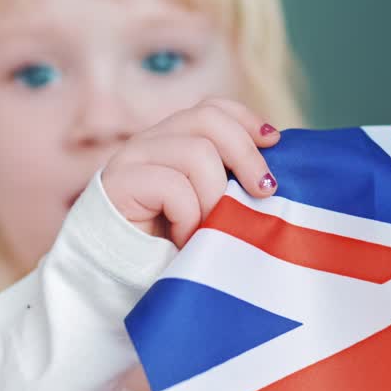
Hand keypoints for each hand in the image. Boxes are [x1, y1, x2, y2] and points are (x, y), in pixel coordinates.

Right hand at [101, 98, 279, 247]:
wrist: (116, 283)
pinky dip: (190, 218)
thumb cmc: (170, 250)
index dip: (245, 119)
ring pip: (197, 153)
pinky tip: (184, 240)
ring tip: (210, 231)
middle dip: (245, 155)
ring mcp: (131, 159)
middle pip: (207, 119)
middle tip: (263, 192)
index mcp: (171, 141)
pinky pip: (174, 187)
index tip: (274, 142)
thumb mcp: (210, 209)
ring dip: (215, 199)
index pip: (211, 107)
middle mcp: (150, 142)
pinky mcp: (117, 183)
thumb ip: (230, 182)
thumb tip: (273, 167)